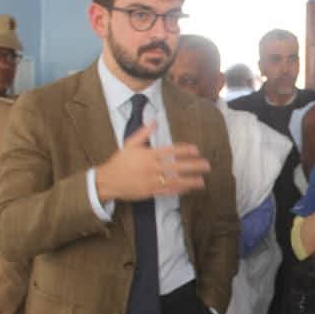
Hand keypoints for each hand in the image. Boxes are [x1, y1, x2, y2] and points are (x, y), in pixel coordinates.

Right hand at [96, 121, 210, 202]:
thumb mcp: (130, 144)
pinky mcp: (150, 192)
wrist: (107, 181)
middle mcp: (151, 168)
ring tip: (202, 181)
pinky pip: (167, 191)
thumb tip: (154, 121)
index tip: (196, 150)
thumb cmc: (120, 162)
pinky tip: (188, 189)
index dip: (184, 150)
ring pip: (174, 181)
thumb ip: (144, 133)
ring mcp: (151, 181)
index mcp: (148, 155)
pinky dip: (178, 190)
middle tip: (206, 165)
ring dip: (189, 181)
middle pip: (176, 166)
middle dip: (193, 166)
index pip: (170, 151)